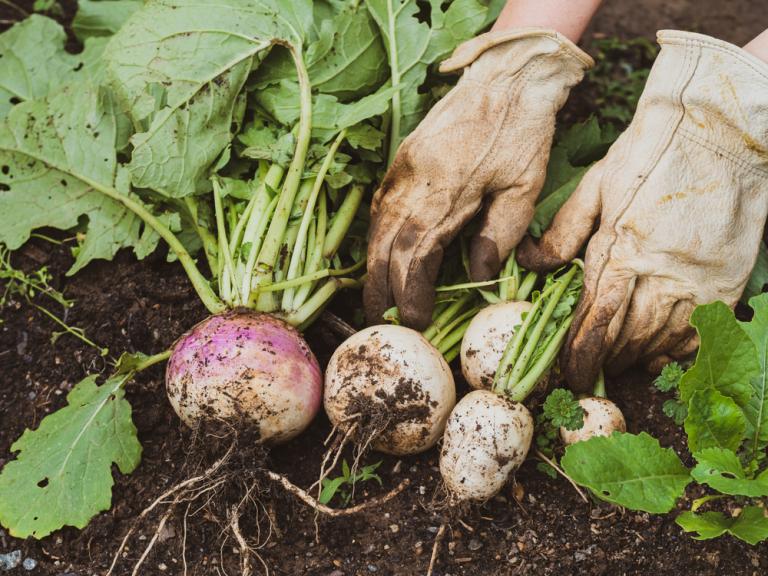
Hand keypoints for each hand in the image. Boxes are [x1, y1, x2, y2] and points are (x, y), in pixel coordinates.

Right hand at [364, 29, 592, 328]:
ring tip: (375, 296)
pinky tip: (378, 251)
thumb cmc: (522, 133)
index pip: (418, 254)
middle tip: (380, 320)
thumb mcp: (524, 186)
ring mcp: (404, 168)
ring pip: (378, 226)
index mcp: (447, 191)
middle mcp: (415, 182)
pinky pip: (380, 204)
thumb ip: (501, 233)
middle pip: (387, 245)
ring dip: (374, 264)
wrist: (507, 76)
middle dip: (381, 287)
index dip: (412, 292)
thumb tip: (479, 275)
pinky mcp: (403, 158)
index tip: (416, 320)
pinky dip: (376, 234)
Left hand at [519, 30, 767, 391]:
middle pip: (627, 338)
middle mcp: (661, 275)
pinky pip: (701, 331)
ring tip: (618, 364)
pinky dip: (678, 350)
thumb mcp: (596, 187)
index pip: (596, 319)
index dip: (580, 354)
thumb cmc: (650, 153)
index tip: (568, 374)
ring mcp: (698, 281)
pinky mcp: (726, 280)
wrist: (717, 130)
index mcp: (622, 252)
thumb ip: (563, 232)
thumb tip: (528, 264)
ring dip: (636, 358)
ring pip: (663, 339)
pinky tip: (662, 354)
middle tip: (588, 372)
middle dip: (604, 361)